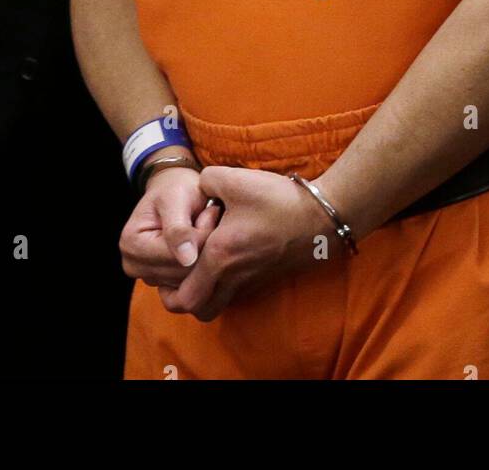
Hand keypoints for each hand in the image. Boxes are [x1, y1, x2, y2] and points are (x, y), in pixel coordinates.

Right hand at [119, 165, 221, 289]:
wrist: (173, 189)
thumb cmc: (175, 188)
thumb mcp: (176, 199)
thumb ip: (179, 228)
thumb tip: (187, 260)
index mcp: (131, 243)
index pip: (176, 257)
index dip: (202, 236)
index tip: (211, 211)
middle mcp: (133, 265)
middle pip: (182, 272)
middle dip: (204, 246)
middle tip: (211, 217)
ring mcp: (147, 276)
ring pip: (189, 279)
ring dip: (205, 253)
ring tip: (206, 225)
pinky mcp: (162, 281)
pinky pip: (190, 281)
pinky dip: (202, 262)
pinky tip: (202, 241)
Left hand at [159, 166, 332, 322]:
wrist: (322, 218)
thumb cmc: (279, 200)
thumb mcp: (237, 180)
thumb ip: (207, 181)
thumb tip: (199, 187)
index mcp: (221, 255)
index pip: (183, 293)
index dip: (166, 283)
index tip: (166, 259)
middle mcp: (233, 275)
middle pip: (195, 309)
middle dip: (177, 296)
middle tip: (173, 271)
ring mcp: (250, 280)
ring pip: (214, 306)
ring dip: (199, 294)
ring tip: (193, 268)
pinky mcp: (262, 278)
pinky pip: (230, 294)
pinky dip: (218, 286)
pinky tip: (219, 260)